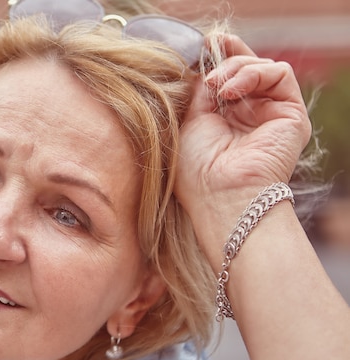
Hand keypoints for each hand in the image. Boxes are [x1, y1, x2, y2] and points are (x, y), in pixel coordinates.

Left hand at [175, 35, 310, 214]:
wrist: (220, 195)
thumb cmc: (196, 170)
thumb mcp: (188, 123)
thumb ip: (199, 92)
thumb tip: (204, 66)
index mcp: (224, 120)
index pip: (228, 78)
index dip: (218, 58)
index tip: (203, 45)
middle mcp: (250, 116)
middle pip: (246, 68)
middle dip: (227, 57)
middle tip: (208, 64)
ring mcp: (271, 115)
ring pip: (262, 67)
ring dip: (236, 68)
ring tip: (217, 87)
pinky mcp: (291, 115)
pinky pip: (280, 74)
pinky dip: (254, 73)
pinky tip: (231, 91)